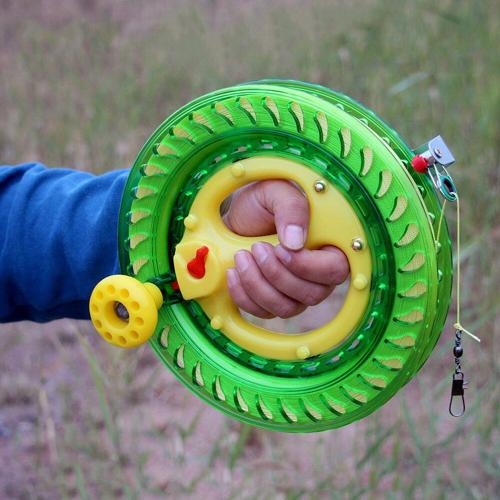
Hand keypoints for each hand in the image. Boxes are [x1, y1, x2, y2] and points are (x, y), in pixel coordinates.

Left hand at [223, 180, 348, 318]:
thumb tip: (295, 241)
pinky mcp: (271, 302)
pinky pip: (263, 312)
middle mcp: (317, 275)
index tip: (280, 248)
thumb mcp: (276, 192)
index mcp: (328, 246)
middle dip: (277, 274)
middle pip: (311, 295)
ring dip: (258, 284)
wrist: (238, 216)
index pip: (335, 270)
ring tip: (241, 256)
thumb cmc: (262, 202)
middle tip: (256, 247)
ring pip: (287, 308)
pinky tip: (233, 272)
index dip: (308, 266)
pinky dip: (243, 295)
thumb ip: (291, 208)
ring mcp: (295, 292)